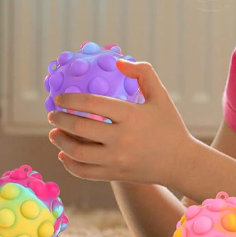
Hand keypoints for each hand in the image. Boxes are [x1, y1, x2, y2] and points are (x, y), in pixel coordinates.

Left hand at [48, 59, 194, 185]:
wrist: (182, 162)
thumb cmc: (170, 126)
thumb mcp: (161, 96)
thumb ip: (144, 73)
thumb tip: (118, 61)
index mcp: (131, 115)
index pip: (91, 103)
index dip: (70, 99)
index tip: (59, 98)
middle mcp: (121, 139)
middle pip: (79, 127)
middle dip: (59, 119)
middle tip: (53, 115)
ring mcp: (117, 160)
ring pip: (77, 152)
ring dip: (60, 142)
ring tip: (54, 134)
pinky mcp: (115, 175)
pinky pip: (84, 172)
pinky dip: (69, 164)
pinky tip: (64, 155)